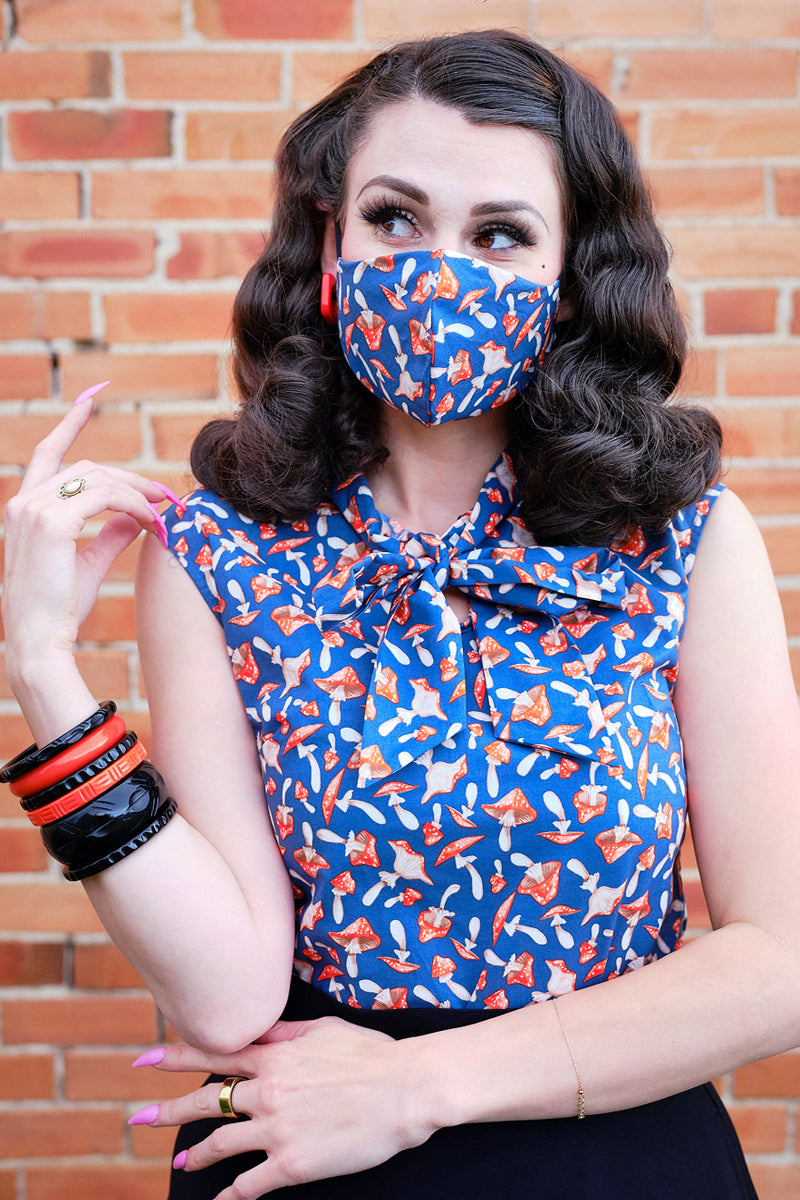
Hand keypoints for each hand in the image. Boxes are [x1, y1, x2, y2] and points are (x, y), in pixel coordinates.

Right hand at [2, 383, 175, 666]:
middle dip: (132, 480)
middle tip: (167, 497)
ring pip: (101, 480)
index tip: (88, 401)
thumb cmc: (59, 610)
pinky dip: (136, 506)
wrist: (41, 641)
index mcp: (24, 509)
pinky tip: (153, 522)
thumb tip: (137, 515)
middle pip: (88, 470)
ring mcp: (35, 509)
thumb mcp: (87, 563)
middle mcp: (24, 502)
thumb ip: (110, 533)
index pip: (47, 456)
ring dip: (140, 494)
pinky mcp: (54, 522)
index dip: (69, 426)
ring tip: (165, 514)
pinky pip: (108, 498)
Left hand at [132, 1016, 430, 1196]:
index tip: (145, 1059)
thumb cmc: (371, 1055)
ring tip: (181, 1161)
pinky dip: (229, 1196)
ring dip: (197, 1153)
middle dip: (168, 1110)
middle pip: (205, 1100)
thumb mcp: (324, 1030)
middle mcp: (267, 1090)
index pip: (214, 1054)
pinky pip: (249, 1185)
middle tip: (139, 1118)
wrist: (404, 1089)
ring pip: (220, 1143)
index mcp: (275, 1056)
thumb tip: (262, 1029)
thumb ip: (286, 1032)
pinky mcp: (291, 1164)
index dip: (175, 1057)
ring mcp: (276, 1128)